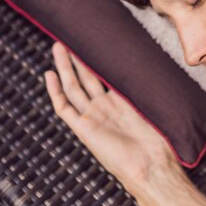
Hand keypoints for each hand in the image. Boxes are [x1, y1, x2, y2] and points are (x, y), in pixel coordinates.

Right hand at [43, 42, 177, 192]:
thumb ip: (146, 90)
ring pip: (73, 87)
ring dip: (65, 66)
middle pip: (84, 78)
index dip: (95, 61)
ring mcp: (92, 118)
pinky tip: (49, 74)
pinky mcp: (84, 130)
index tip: (91, 42)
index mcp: (118, 103)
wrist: (149, 165)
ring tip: (58, 46)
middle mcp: (102, 109)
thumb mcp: (151, 107)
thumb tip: (155, 64)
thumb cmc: (156, 141)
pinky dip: (55, 92)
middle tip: (68, 40)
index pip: (102, 77)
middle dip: (76, 59)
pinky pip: (64, 108)